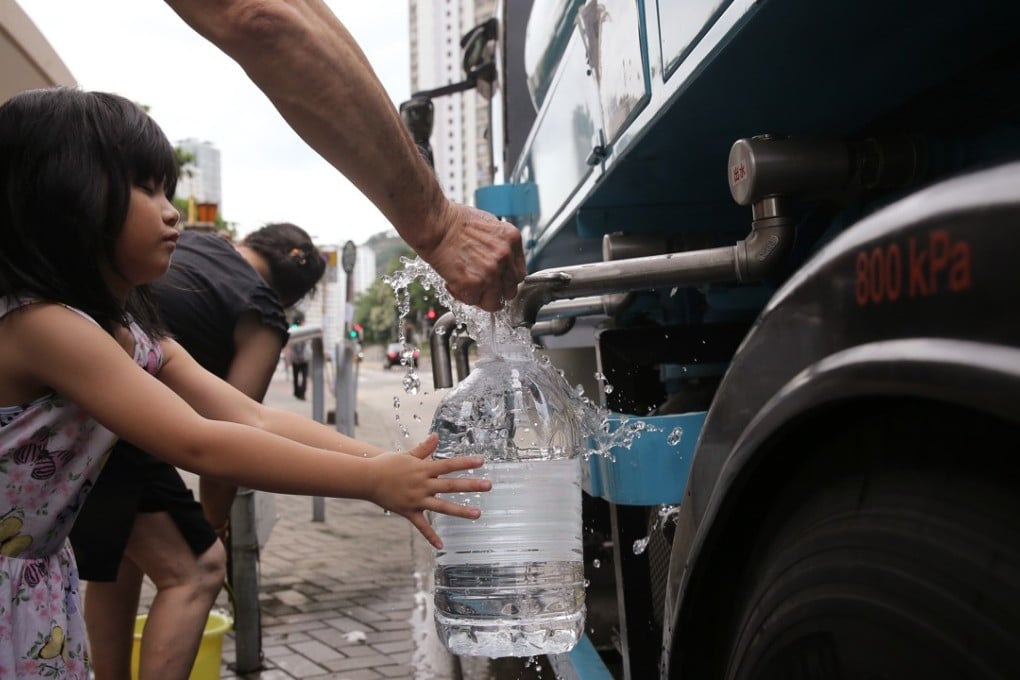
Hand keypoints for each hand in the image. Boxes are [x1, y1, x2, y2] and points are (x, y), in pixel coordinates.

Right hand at [369, 434, 490, 547]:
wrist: (367, 478)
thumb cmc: (387, 464)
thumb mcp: (407, 454)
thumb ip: (424, 449)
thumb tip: (436, 436)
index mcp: (424, 469)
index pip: (449, 465)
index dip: (465, 463)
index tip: (482, 461)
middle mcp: (423, 484)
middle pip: (451, 485)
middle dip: (471, 485)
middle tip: (489, 485)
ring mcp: (416, 499)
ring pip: (442, 506)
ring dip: (460, 511)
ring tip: (477, 515)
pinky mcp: (408, 511)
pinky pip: (422, 526)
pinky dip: (431, 536)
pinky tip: (441, 545)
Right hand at [418, 202, 525, 311]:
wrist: (435, 223)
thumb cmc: (453, 221)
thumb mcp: (488, 225)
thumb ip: (500, 245)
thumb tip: (501, 261)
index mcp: (512, 239)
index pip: (518, 273)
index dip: (505, 279)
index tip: (495, 280)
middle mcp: (506, 256)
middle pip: (510, 290)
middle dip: (495, 290)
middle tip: (479, 284)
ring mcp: (491, 271)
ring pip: (493, 302)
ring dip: (479, 297)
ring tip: (464, 283)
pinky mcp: (474, 283)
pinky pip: (472, 301)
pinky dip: (461, 295)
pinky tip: (452, 282)